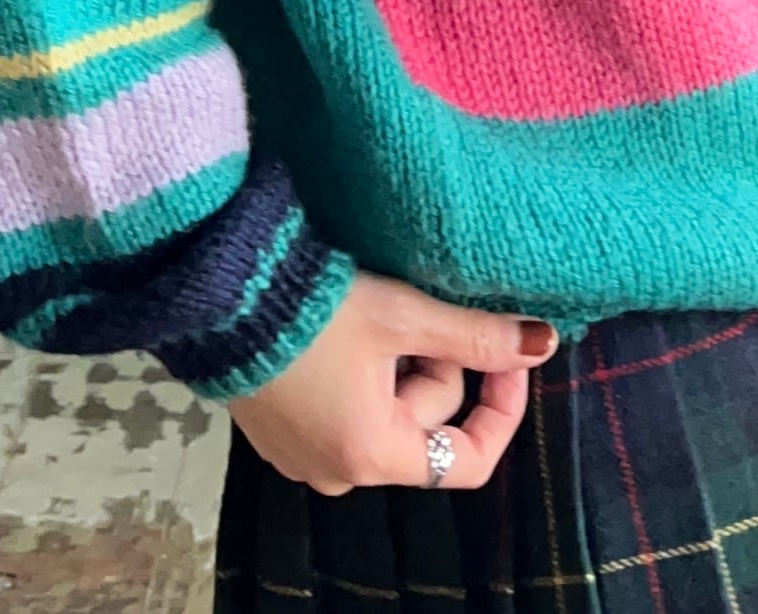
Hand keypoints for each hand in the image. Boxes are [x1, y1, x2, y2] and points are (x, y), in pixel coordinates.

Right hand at [226, 273, 557, 495]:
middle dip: (433, 364)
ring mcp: (297, 452)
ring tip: (371, 309)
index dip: (501, 406)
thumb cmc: (310, 309)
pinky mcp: (272, 425)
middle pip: (422, 424)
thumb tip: (542, 344)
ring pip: (383, 411)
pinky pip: (340, 407)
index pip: (467, 460)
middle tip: (412, 308)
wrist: (215, 288)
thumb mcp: (402, 315)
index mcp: (371, 455)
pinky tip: (337, 324)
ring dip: (394, 363)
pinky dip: (355, 370)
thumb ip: (477, 335)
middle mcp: (334, 470)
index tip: (506, 352)